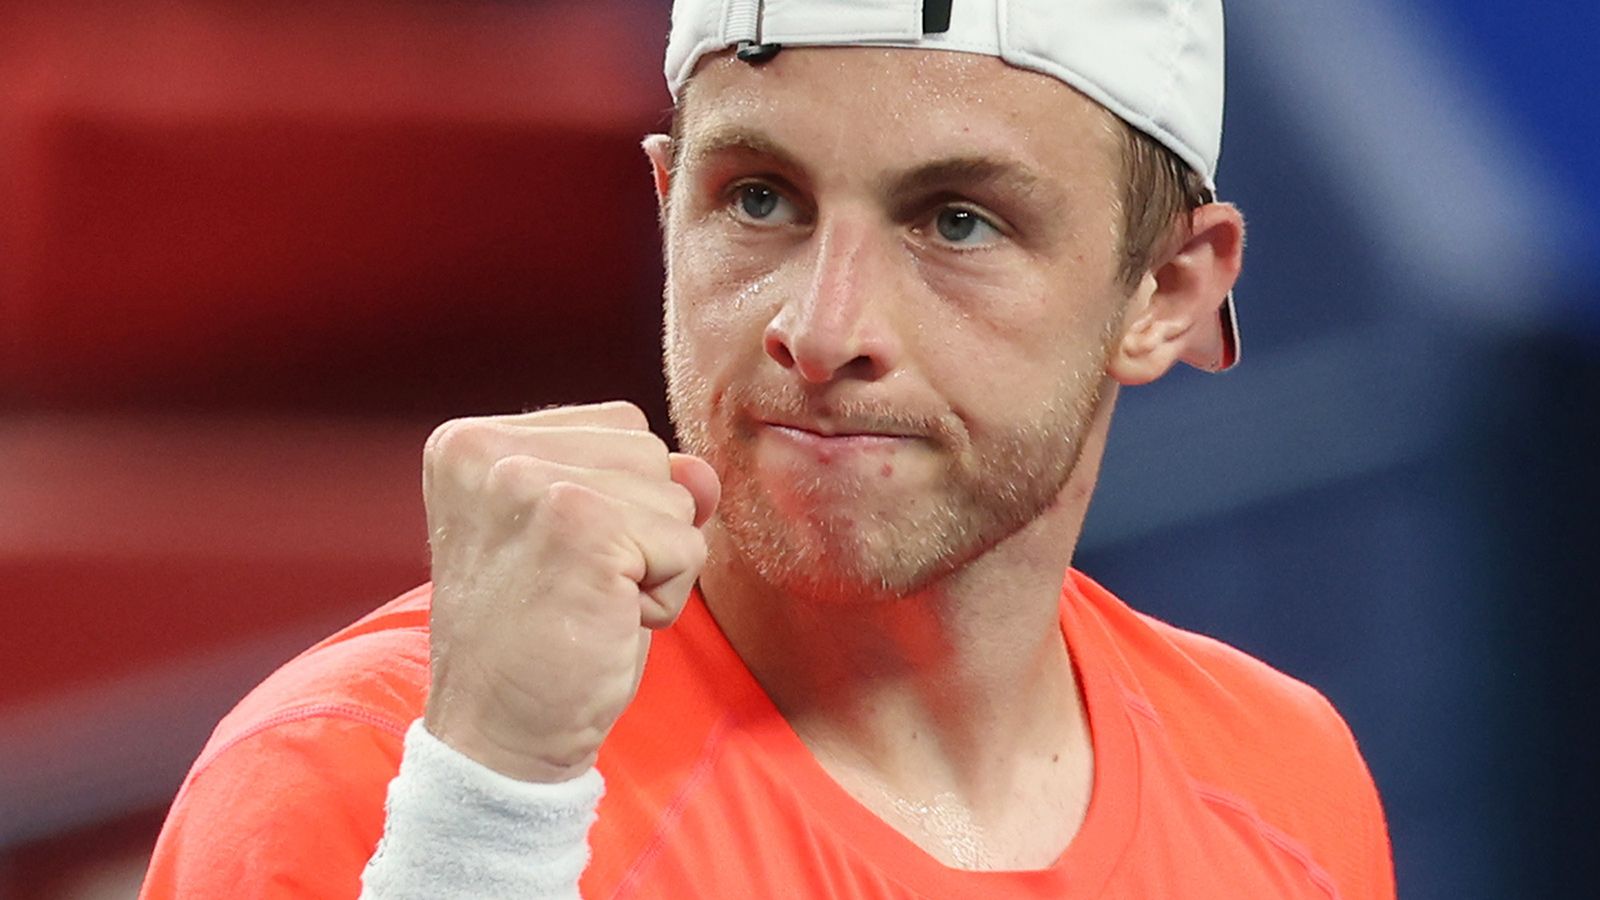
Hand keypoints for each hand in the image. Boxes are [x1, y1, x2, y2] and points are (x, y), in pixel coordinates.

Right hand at [419, 401, 719, 781]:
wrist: (499, 737)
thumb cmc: (541, 641)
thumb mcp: (587, 540)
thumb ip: (640, 485)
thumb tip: (703, 470)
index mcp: (470, 442)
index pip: (617, 428)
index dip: (618, 504)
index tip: (555, 563)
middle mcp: (487, 450)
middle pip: (649, 452)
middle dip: (640, 530)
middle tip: (574, 591)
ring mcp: (530, 482)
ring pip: (675, 496)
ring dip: (655, 563)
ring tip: (588, 605)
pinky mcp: (582, 524)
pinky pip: (686, 543)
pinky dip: (666, 597)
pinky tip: (605, 624)